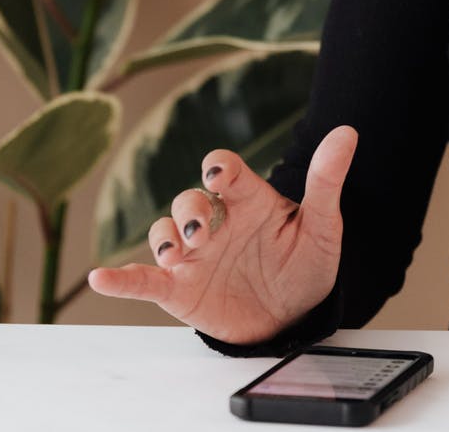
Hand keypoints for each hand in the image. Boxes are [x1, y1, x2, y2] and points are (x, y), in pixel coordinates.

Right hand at [86, 125, 357, 345]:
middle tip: (202, 231)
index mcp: (247, 202)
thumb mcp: (322, 225)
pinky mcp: (180, 290)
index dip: (219, 168)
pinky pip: (144, 280)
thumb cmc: (305, 263)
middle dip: (189, 211)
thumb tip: (347, 133)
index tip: (219, 175)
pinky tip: (101, 277)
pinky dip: (120, 279)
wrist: (296, 316)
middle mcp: (215, 224)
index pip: (225, 171)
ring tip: (178, 254)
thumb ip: (327, 180)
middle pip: (188, 201)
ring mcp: (195, 257)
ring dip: (165, 238)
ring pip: (164, 233)